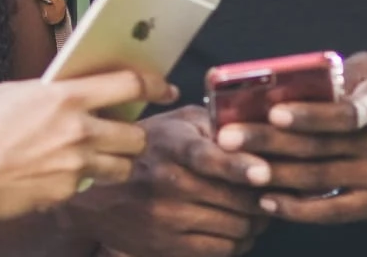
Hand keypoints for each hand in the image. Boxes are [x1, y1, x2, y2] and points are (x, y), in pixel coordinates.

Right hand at [0, 70, 173, 223]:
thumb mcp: (11, 94)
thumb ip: (50, 91)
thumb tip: (71, 88)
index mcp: (64, 97)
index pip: (129, 84)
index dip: (154, 84)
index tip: (163, 87)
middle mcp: (78, 131)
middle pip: (137, 133)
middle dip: (133, 132)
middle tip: (122, 129)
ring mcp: (76, 166)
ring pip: (123, 165)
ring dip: (117, 159)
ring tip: (97, 154)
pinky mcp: (68, 192)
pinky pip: (92, 184)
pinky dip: (86, 179)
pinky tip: (62, 172)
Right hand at [61, 105, 271, 256]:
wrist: (96, 197)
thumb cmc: (147, 150)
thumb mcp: (173, 123)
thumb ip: (212, 122)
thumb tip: (253, 130)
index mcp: (171, 146)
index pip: (207, 157)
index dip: (238, 166)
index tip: (264, 173)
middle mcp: (168, 183)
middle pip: (235, 199)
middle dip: (263, 198)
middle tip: (270, 193)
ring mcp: (167, 219)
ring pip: (235, 228)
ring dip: (255, 222)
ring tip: (256, 212)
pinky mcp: (167, 246)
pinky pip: (222, 249)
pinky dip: (239, 242)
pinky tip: (239, 230)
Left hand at [214, 52, 366, 223]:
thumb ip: (340, 73)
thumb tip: (287, 76)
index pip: (345, 114)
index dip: (309, 116)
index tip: (274, 113)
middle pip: (319, 148)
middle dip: (267, 144)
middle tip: (226, 138)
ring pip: (318, 179)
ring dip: (273, 175)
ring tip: (234, 167)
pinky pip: (331, 211)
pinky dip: (297, 209)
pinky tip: (266, 200)